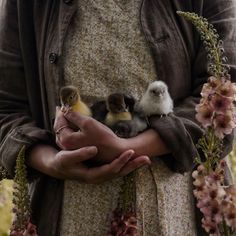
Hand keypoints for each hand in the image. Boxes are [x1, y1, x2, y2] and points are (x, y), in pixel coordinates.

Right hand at [27, 145, 150, 182]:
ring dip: (133, 166)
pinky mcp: (103, 170)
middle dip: (133, 166)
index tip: (130, 152)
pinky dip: (127, 163)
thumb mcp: (67, 158)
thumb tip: (94, 149)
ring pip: (121, 171)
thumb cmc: (63, 162)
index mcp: (92, 176)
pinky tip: (134, 158)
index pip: (110, 170)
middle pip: (120, 173)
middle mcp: (99, 178)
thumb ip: (80, 154)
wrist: (60, 167)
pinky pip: (118, 168)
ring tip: (146, 159)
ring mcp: (102, 175)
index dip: (121, 161)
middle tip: (147, 159)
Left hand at [54, 109, 127, 162]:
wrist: (114, 151)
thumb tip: (65, 110)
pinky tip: (74, 125)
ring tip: (67, 116)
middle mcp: (66, 146)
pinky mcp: (79, 150)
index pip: (59, 123)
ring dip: (65, 124)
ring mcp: (72, 149)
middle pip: (59, 129)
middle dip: (61, 118)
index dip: (61, 112)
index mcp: (67, 139)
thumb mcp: (88, 123)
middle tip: (62, 109)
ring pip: (64, 134)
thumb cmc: (102, 137)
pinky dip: (70, 130)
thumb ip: (74, 116)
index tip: (62, 105)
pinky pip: (70, 138)